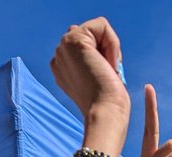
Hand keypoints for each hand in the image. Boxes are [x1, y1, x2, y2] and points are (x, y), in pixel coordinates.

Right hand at [50, 18, 128, 146]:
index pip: (87, 45)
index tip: (103, 80)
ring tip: (106, 72)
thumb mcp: (97, 79)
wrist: (105, 115)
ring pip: (97, 29)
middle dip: (106, 52)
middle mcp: (58, 56)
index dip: (102, 58)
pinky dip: (112, 43)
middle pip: (92, 35)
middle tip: (105, 77)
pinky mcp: (74, 40)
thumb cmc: (107, 105)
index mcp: (61, 68)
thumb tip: (78, 33)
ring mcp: (63, 47)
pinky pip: (103, 26)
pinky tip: (107, 64)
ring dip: (110, 49)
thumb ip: (89, 58)